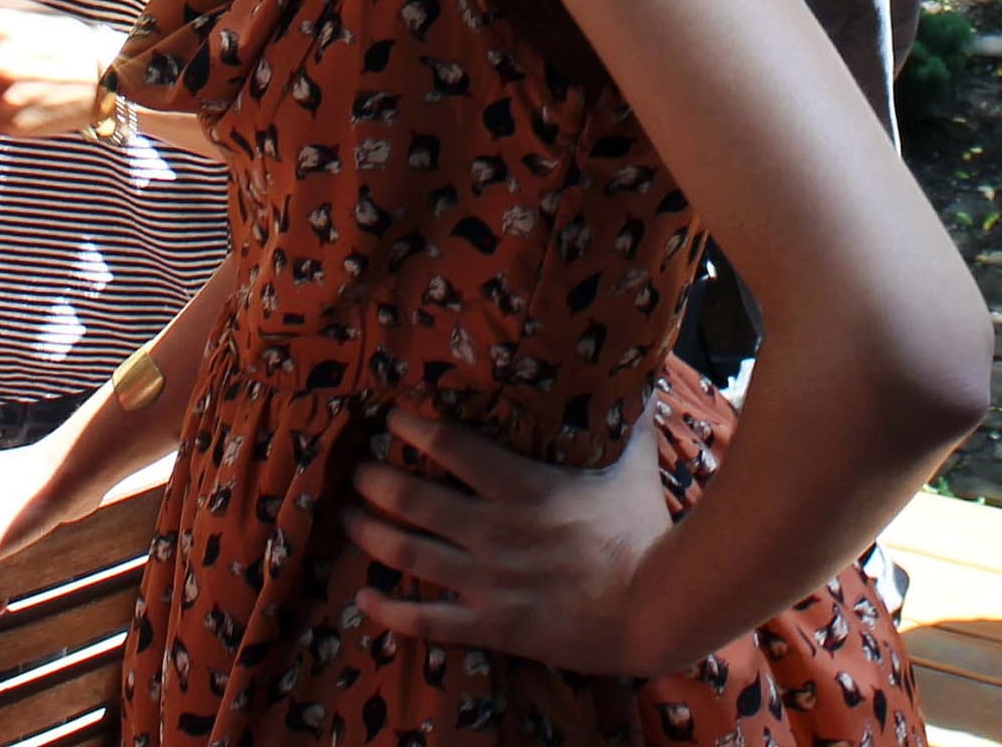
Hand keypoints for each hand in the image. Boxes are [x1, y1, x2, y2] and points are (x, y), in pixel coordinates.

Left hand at [345, 399, 683, 678]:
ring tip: (348, 517)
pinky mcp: (491, 626)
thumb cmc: (643, 534)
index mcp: (520, 486)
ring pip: (405, 554)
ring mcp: (487, 581)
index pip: (449, 445)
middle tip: (357, 469)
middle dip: (373, 480)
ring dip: (368, 533)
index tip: (389, 417)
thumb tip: (642, 375)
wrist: (653, 610)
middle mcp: (492, 530)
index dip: (411, 427)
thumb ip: (628, 422)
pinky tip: (364, 600)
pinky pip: (426, 621)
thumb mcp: (634, 468)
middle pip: (411, 498)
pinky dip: (389, 611)